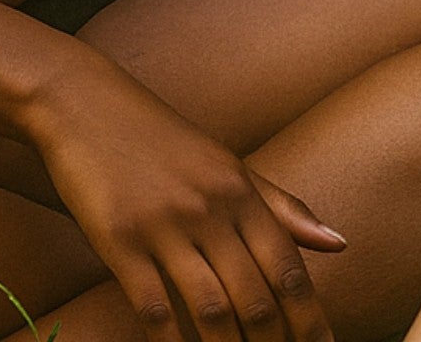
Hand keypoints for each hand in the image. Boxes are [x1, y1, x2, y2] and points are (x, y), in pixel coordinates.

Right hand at [30, 60, 344, 341]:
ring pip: (212, 311)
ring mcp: (162, 223)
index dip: (309, 322)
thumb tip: (340, 244)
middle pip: (255, 299)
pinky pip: (155, 309)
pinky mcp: (119, 239)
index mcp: (238, 189)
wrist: (79, 100)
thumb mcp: (224, 161)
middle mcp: (208, 206)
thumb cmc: (157, 136)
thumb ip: (280, 206)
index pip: (288, 270)